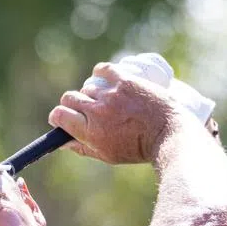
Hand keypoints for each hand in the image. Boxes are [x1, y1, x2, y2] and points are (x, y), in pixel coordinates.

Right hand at [48, 62, 202, 164]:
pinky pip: (102, 70)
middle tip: (82, 109)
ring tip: (104, 100)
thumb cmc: (138, 148)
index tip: (62, 117)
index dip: (58, 116)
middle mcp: (97, 111)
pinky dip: (100, 74)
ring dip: (91, 93)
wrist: (168, 133)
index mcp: (90, 132)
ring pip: (87, 87)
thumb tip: (62, 142)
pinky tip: (103, 79)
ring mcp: (110, 94)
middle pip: (69, 98)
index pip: (59, 115)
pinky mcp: (124, 80)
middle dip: (71, 104)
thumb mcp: (108, 155)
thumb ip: (82, 148)